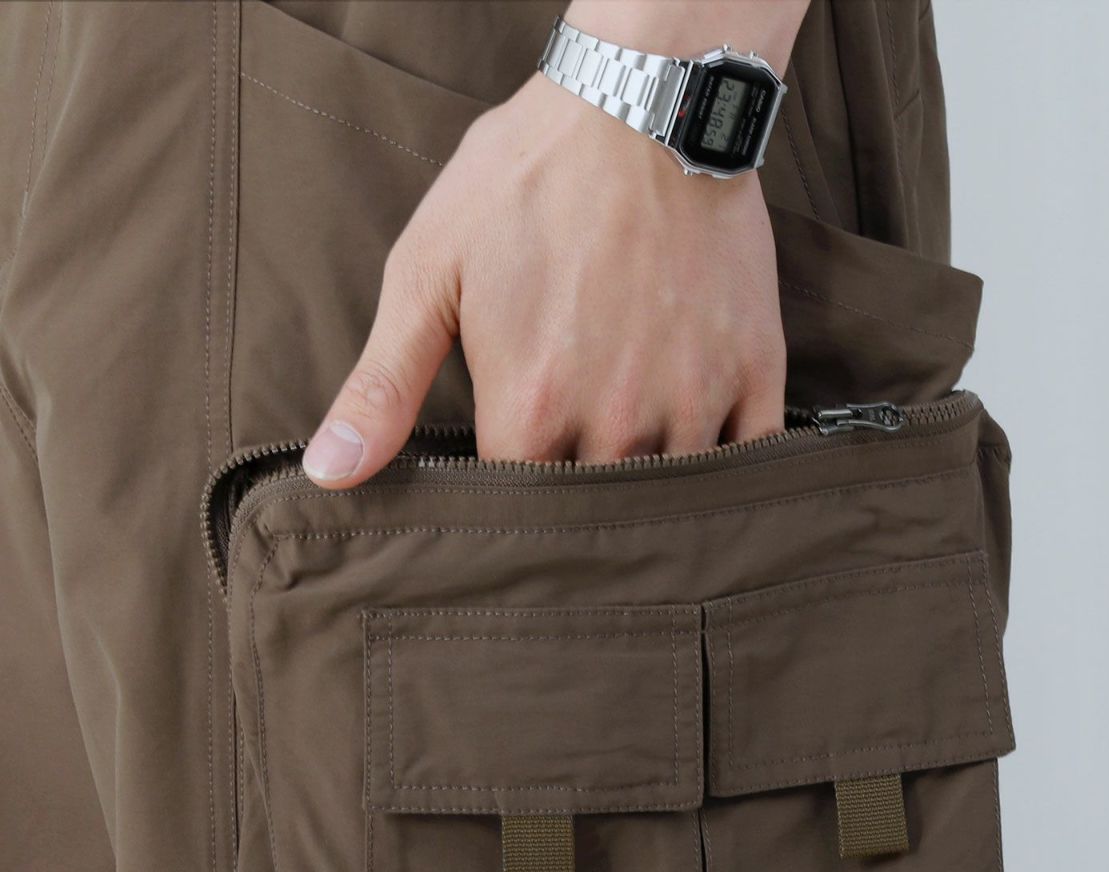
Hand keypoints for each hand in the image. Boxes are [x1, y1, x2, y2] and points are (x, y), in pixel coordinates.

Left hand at [302, 65, 787, 483]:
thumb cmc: (527, 179)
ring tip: (628, 452)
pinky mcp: (753, 370)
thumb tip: (331, 475)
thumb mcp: (428, 270)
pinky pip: (750, 458)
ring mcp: (691, 399)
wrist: (644, 100)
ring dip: (647, 488)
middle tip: (571, 466)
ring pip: (670, 494)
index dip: (509, 502)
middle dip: (576, 501)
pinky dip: (728, 468)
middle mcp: (614, 422)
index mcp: (528, 409)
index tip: (509, 476)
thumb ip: (383, 384)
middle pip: (592, 510)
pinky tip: (700, 449)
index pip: (515, 509)